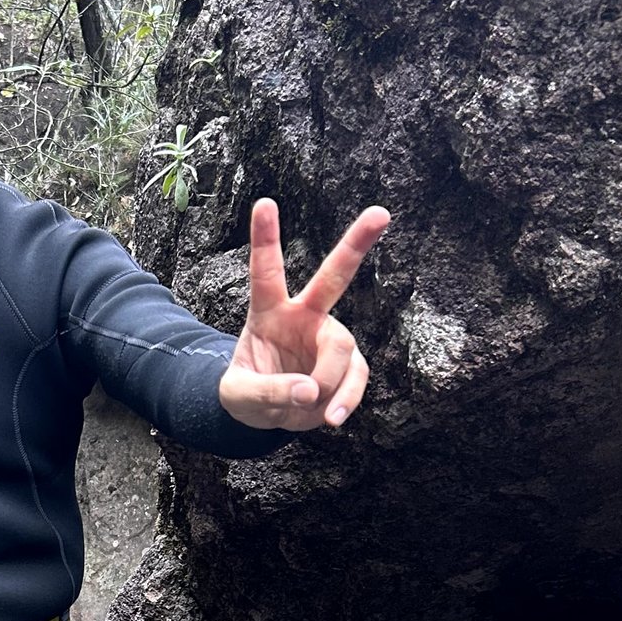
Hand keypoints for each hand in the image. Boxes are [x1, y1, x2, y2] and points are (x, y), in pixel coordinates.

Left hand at [218, 198, 387, 431]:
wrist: (265, 415)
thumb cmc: (245, 394)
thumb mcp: (240, 398)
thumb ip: (268, 393)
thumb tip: (309, 392)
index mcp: (268, 312)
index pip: (266, 272)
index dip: (266, 238)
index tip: (265, 202)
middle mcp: (303, 316)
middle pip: (333, 277)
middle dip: (356, 244)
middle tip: (381, 213)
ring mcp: (328, 339)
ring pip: (342, 349)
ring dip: (329, 382)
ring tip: (313, 410)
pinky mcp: (347, 365)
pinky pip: (355, 379)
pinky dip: (345, 401)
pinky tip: (331, 418)